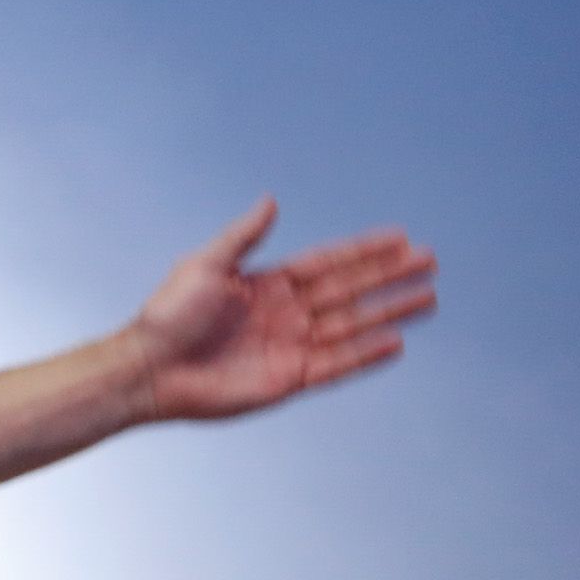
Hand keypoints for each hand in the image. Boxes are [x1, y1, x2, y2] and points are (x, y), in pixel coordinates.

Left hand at [130, 199, 438, 423]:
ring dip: (389, 312)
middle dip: (390, 276)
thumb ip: (243, 236)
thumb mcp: (205, 265)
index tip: (401, 238)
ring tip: (428, 298)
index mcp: (268, 284)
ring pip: (352, 326)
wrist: (149, 370)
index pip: (329, 263)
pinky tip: (395, 342)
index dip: (365, 251)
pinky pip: (336, 365)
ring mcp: (290, 346)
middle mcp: (286, 314)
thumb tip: (271, 200)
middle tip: (429, 261)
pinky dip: (365, 355)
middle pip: (350, 291)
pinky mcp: (287, 379)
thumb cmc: (167, 316)